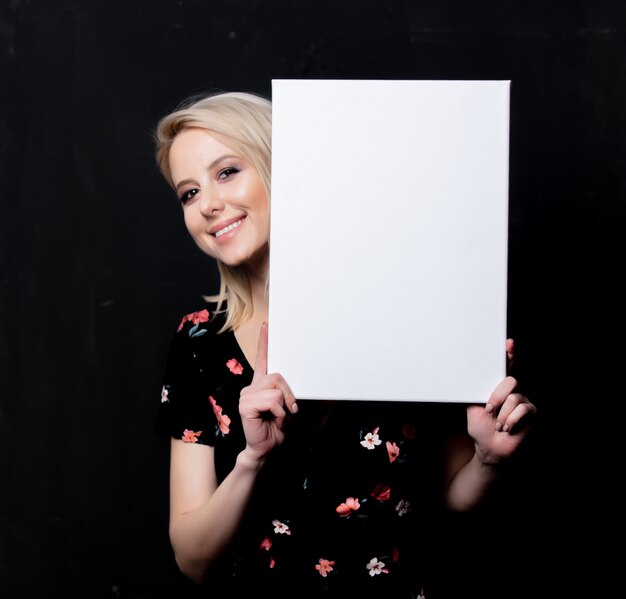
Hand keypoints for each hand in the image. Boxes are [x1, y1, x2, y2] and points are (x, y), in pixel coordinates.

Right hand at [238, 323, 297, 462]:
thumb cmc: (277, 428)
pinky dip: (279, 413)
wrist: (266, 449)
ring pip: (276, 388)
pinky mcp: (246, 404)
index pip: (263, 359)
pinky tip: (272, 420)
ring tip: (279, 417)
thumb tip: (319, 384)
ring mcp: (247, 395)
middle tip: (290, 410)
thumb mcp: (290, 407)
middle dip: (290, 394)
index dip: (265, 342)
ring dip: (285, 405)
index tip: (267, 326)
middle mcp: (252, 386)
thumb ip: (294, 393)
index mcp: (261, 384)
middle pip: (278, 375)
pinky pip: (272, 400)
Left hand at [466, 339, 536, 465]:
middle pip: (510, 380)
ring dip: (502, 416)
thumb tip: (467, 376)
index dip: (508, 354)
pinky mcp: (531, 412)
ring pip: (514, 398)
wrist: (489, 447)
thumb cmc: (481, 426)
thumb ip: (474, 391)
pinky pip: (522, 410)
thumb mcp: (472, 406)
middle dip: (496, 396)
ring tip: (498, 425)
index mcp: (496, 386)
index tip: (508, 343)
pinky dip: (511, 421)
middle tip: (489, 410)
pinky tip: (508, 428)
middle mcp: (512, 390)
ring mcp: (523, 400)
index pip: (504, 367)